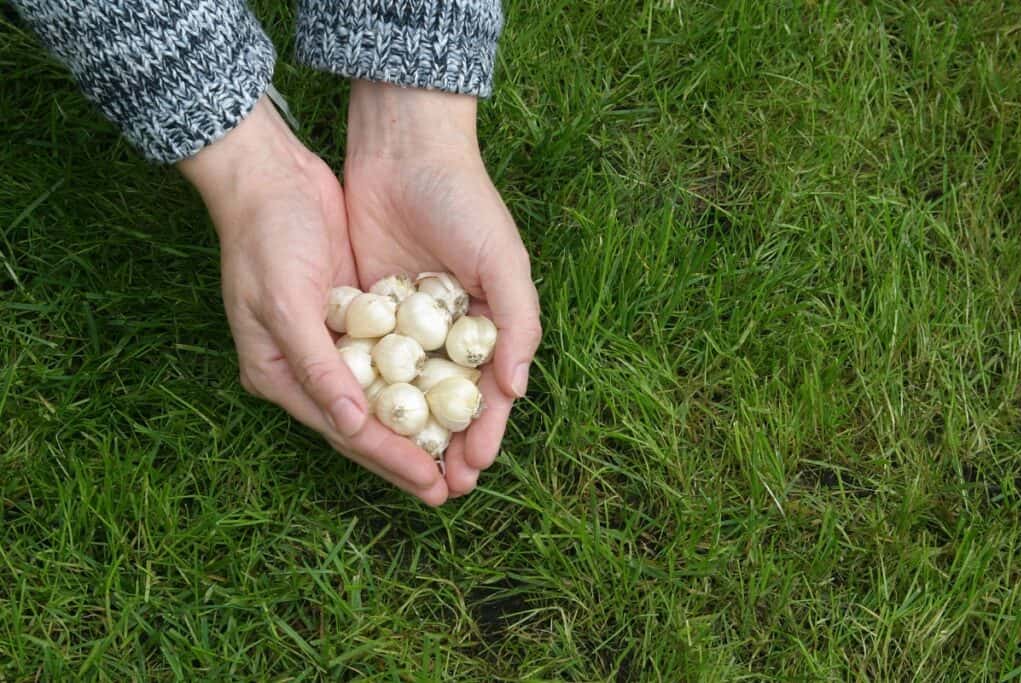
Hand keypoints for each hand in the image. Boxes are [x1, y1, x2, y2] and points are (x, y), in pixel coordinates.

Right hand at [178, 96, 447, 504]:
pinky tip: (450, 396)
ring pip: (384, 396)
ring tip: (458, 456)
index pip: (345, 430)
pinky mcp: (356, 315)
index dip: (390, 459)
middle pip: (367, 424)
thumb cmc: (266, 239)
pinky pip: (391, 358)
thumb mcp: (285, 304)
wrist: (271, 175)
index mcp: (280, 374)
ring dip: (418, 426)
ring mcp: (332, 343)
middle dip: (409, 457)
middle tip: (454, 489)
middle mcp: (307, 368)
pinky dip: (417, 381)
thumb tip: (352, 426)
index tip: (432, 484)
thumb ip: (317, 368)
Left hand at [343, 81, 541, 496]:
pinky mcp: (366, 309)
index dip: (484, 432)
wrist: (403, 151)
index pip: (488, 392)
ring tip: (403, 472)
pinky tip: (360, 426)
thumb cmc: (465, 204)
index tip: (473, 471)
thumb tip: (514, 390)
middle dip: (444, 446)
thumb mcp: (503, 260)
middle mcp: (448, 331)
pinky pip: (367, 361)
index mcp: (488, 323)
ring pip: (404, 391)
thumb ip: (517, 324)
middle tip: (439, 490)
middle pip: (446, 403)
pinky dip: (366, 394)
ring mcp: (405, 323)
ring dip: (405, 433)